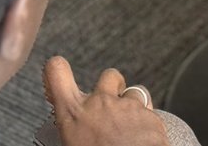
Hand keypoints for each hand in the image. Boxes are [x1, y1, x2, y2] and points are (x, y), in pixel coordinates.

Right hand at [43, 56, 168, 145]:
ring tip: (128, 128)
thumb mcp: (72, 145)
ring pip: (134, 91)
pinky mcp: (150, 114)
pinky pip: (149, 111)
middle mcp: (100, 103)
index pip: (57, 72)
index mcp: (73, 114)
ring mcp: (127, 106)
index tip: (58, 73)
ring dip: (132, 105)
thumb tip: (75, 136)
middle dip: (112, 86)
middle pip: (108, 76)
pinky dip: (146, 122)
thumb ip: (73, 132)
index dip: (57, 69)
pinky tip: (142, 138)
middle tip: (110, 106)